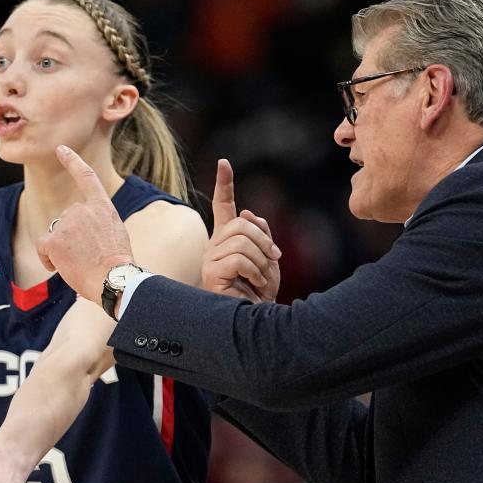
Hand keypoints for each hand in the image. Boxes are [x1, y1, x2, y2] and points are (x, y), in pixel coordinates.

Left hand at [37, 145, 133, 303]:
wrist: (113, 279)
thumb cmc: (117, 264)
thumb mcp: (115, 233)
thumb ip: (97, 222)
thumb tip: (81, 229)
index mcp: (102, 207)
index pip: (86, 177)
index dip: (72, 161)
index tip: (62, 149)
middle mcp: (82, 209)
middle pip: (67, 219)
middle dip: (71, 236)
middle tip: (88, 255)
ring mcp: (66, 223)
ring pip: (55, 233)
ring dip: (63, 248)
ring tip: (80, 263)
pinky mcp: (54, 239)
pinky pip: (43, 246)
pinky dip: (48, 258)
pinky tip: (60, 267)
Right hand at [203, 158, 281, 302]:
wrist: (258, 318)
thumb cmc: (261, 291)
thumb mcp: (267, 257)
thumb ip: (260, 233)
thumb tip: (248, 213)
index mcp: (227, 238)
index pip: (224, 206)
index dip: (225, 184)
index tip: (224, 163)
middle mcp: (214, 245)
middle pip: (241, 223)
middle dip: (263, 240)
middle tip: (271, 259)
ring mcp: (210, 259)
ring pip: (241, 240)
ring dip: (261, 259)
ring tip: (261, 276)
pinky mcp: (210, 273)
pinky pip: (238, 258)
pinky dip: (254, 270)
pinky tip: (254, 283)